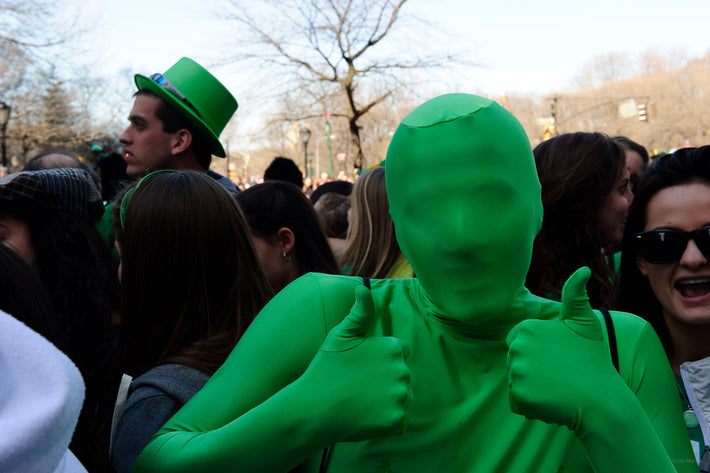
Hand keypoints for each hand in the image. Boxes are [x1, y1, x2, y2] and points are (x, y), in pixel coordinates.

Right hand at [298, 285, 411, 441]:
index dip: (378, 361)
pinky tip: (365, 417)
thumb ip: (359, 312)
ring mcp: (400, 397)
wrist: (312, 409)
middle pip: (401, 376)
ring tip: (360, 401)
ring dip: (387, 401)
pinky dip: (386, 421)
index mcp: (392, 348)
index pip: (398, 354)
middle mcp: (402, 371)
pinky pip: (400, 420)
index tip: (359, 369)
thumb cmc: (325, 370)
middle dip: (384, 381)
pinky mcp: (397, 421)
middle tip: (356, 386)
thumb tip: (363, 287)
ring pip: (402, 398)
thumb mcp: (340, 335)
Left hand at [506, 267, 620, 432]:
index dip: (537, 352)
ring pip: (516, 382)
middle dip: (533, 370)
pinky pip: (517, 402)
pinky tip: (552, 402)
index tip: (557, 357)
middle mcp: (517, 348)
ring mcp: (517, 373)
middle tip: (560, 373)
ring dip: (532, 388)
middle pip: (514, 362)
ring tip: (557, 387)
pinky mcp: (519, 396)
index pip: (517, 342)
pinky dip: (531, 406)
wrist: (602, 401)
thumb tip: (584, 269)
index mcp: (527, 328)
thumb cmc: (593, 360)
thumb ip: (576, 295)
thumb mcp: (586, 323)